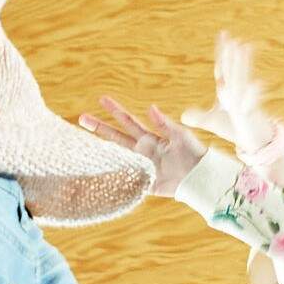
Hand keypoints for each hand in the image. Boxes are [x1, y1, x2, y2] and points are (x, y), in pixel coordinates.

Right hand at [91, 96, 209, 202]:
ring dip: (102, 152)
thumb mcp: (179, 135)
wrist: (202, 175)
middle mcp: (141, 151)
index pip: (128, 121)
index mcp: (149, 138)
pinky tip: (99, 177)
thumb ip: (164, 123)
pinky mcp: (145, 184)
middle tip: (81, 118)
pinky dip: (115, 180)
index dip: (115, 110)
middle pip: (115, 137)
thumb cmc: (194, 153)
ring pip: (117, 158)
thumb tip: (150, 107)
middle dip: (99, 127)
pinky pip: (127, 182)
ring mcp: (141, 167)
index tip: (102, 99)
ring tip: (83, 146)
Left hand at [193, 33, 283, 175]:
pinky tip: (256, 84)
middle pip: (232, 70)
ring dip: (241, 65)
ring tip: (244, 48)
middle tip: (230, 37)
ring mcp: (244, 102)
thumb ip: (199, 117)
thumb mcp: (213, 122)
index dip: (222, 53)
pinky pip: (251, 104)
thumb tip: (183, 116)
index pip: (223, 68)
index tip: (223, 35)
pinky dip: (252, 95)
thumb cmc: (235, 128)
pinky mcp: (251, 115)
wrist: (253, 142)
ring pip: (241, 81)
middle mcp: (236, 93)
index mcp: (227, 91)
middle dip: (231, 54)